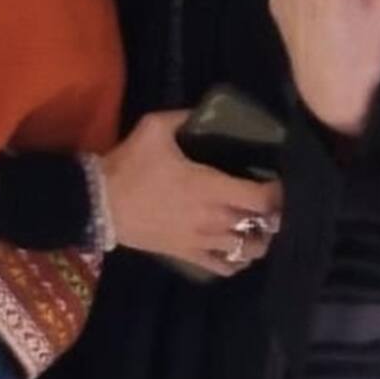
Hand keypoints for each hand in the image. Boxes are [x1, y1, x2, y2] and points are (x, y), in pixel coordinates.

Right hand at [101, 111, 281, 276]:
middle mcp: (213, 219)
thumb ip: (184, 116)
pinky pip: (223, 268)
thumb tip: (204, 110)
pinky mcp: (187, 255)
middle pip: (261, 226)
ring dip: (259, 238)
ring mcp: (202, 241)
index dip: (278, 192)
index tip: (279, 181)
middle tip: (274, 202)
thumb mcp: (155, 128)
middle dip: (273, 215)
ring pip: (247, 250)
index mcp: (211, 187)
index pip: (261, 199)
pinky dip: (237, 261)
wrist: (100, 204)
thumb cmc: (130, 165)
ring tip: (259, 226)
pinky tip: (237, 249)